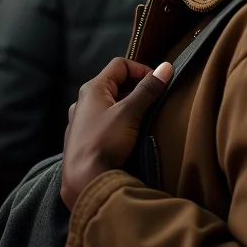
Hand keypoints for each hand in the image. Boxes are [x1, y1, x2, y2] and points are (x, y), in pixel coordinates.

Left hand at [60, 57, 172, 210]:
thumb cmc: (105, 141)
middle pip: (115, 84)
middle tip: (153, 102)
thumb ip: (147, 89)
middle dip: (136, 90)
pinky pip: (103, 123)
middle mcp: (83, 101)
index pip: (120, 64)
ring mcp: (80, 122)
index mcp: (92, 89)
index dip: (141, 69)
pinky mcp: (81, 141)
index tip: (157, 83)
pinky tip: (126, 137)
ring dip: (127, 108)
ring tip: (143, 120)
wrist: (83, 182)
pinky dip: (117, 123)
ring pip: (109, 105)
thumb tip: (166, 67)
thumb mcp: (129, 113)